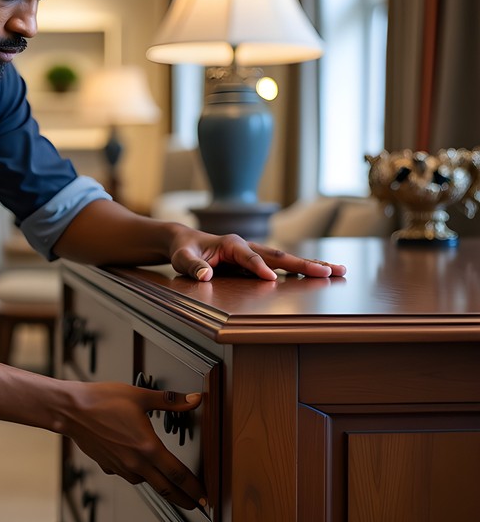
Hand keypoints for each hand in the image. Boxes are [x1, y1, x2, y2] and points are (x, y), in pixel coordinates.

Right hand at [64, 382, 205, 509]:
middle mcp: (136, 462)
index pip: (179, 475)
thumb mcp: (140, 396)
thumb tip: (195, 398)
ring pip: (147, 483)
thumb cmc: (101, 400)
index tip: (205, 497)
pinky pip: (129, 475)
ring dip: (160, 486)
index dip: (195, 488)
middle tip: (196, 504)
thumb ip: (171, 401)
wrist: (70, 410)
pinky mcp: (109, 466)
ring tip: (168, 483)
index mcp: (148, 447)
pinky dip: (139, 474)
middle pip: (166, 489)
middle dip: (184, 499)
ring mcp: (121, 467)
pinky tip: (138, 466)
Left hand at [168, 227, 346, 281]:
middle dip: (304, 264)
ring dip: (311, 265)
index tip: (271, 280)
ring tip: (339, 271)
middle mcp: (248, 246)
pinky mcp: (258, 261)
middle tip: (330, 272)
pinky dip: (302, 270)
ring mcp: (255, 253)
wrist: (185, 241)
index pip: (249, 258)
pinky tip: (322, 275)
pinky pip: (283, 265)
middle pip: (279, 256)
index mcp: (231, 243)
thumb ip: (193, 266)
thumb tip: (206, 275)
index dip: (259, 268)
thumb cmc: (183, 250)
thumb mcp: (182, 258)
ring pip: (287, 259)